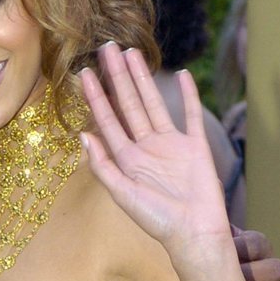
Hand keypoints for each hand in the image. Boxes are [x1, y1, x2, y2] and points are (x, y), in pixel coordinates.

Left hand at [80, 44, 229, 250]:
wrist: (194, 233)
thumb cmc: (157, 220)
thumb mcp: (123, 194)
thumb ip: (103, 166)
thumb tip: (83, 135)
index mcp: (126, 159)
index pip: (107, 120)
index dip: (97, 97)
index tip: (85, 73)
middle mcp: (147, 147)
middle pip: (129, 104)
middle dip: (118, 77)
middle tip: (107, 48)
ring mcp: (171, 144)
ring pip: (154, 103)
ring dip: (143, 79)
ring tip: (132, 53)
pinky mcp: (196, 146)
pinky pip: (190, 115)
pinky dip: (187, 95)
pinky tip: (181, 75)